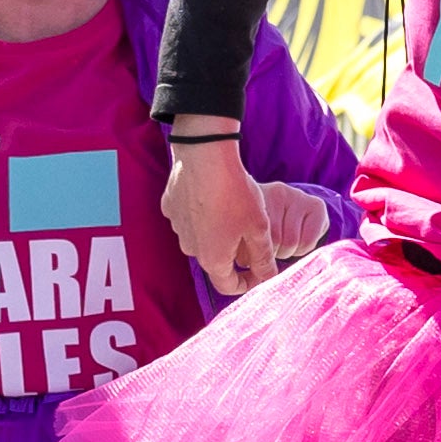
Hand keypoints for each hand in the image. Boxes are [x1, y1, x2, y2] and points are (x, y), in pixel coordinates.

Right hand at [161, 136, 280, 295]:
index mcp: (212, 258)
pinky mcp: (170, 207)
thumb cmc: (235, 192)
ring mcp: (177, 227)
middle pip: (215, 260)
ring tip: (233, 210)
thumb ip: (263, 258)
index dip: (247, 284)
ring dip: (217, 232)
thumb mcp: (258, 228)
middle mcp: (190, 248)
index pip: (228, 287)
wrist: (205, 155)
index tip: (261, 273)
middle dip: (234, 254)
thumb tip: (269, 279)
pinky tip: (213, 196)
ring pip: (201, 238)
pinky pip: (188, 218)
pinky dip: (201, 213)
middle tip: (252, 234)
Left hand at [254, 178, 333, 263]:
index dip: (252, 255)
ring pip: (290, 243)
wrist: (293, 212)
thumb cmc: (263, 231)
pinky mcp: (317, 205)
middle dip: (271, 254)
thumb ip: (243, 249)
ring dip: (286, 253)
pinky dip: (302, 250)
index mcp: (252, 198)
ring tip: (282, 246)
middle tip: (269, 251)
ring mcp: (297, 196)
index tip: (250, 259)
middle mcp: (275, 192)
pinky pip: (307, 242)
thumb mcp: (248, 236)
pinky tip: (298, 242)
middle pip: (272, 240)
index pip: (250, 237)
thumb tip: (249, 268)